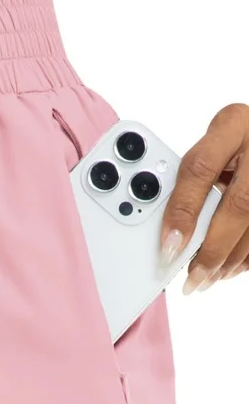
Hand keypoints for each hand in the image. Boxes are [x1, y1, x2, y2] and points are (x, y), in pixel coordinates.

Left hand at [160, 102, 248, 292]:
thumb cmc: (233, 141)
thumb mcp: (209, 147)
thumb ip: (188, 179)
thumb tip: (162, 227)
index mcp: (232, 124)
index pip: (200, 169)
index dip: (183, 211)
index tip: (168, 245)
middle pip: (240, 204)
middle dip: (213, 247)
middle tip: (192, 275)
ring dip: (231, 258)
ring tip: (207, 278)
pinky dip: (247, 255)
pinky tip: (230, 268)